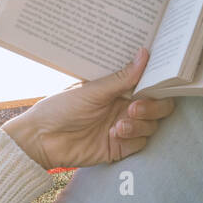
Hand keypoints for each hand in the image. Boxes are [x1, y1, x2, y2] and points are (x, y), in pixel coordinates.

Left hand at [1, 48, 175, 169]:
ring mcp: (122, 128)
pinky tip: (113, 135)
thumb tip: (144, 53)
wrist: (41, 139)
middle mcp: (123, 107)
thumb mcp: (92, 91)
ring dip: (139, 125)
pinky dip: (132, 139)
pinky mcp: (118, 148)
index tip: (161, 82)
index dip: (159, 84)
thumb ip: (121, 78)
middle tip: (133, 108)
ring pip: (151, 126)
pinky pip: (139, 144)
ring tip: (118, 125)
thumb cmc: (60, 108)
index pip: (149, 85)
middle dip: (153, 108)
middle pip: (158, 107)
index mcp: (118, 90)